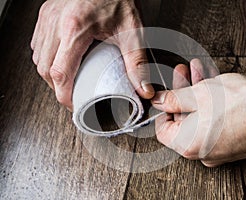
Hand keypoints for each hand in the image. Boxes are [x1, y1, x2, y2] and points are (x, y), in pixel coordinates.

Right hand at [31, 0, 153, 109]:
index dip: (64, 95)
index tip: (73, 104)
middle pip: (45, 68)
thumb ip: (137, 63)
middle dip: (56, 87)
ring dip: (50, 73)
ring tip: (66, 80)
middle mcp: (56, 22)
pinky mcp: (47, 13)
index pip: (60, 72)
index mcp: (75, 28)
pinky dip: (46, 58)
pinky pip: (38, 43)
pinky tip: (60, 60)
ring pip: (38, 56)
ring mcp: (48, 17)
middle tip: (71, 95)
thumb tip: (142, 89)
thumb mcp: (132, 32)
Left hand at [152, 59, 245, 166]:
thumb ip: (173, 99)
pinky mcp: (231, 142)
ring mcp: (217, 149)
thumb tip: (159, 101)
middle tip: (183, 72)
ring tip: (197, 70)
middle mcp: (201, 152)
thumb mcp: (199, 94)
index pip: (162, 129)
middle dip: (182, 91)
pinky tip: (211, 82)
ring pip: (200, 117)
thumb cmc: (244, 103)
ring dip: (197, 92)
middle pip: (183, 120)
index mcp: (188, 145)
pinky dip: (211, 103)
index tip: (166, 92)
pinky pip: (214, 122)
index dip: (162, 108)